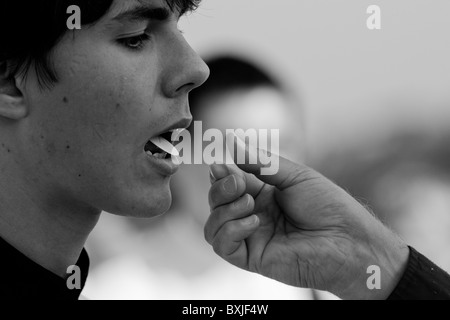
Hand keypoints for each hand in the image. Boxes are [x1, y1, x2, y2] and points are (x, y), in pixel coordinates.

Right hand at [204, 136, 409, 298]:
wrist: (348, 240)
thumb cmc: (329, 205)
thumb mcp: (294, 176)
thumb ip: (260, 162)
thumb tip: (232, 142)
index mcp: (263, 194)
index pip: (228, 183)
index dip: (219, 173)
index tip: (218, 163)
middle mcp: (253, 215)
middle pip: (216, 202)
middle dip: (220, 189)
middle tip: (237, 182)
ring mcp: (251, 237)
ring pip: (213, 225)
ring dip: (224, 210)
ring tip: (250, 204)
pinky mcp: (252, 258)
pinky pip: (222, 245)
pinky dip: (230, 230)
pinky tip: (254, 222)